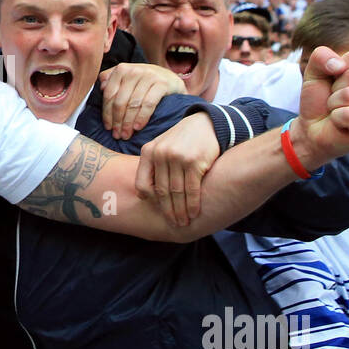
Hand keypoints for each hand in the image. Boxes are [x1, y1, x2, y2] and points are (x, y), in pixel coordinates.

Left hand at [99, 63, 185, 139]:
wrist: (171, 80)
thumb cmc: (144, 82)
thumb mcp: (127, 78)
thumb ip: (112, 80)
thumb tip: (101, 88)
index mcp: (122, 69)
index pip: (109, 94)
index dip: (107, 113)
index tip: (108, 127)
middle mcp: (134, 70)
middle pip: (120, 101)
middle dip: (117, 121)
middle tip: (118, 135)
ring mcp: (149, 76)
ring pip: (133, 104)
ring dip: (128, 123)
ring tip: (126, 134)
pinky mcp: (162, 84)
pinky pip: (148, 104)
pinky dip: (142, 117)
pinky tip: (138, 127)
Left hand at [135, 112, 218, 226]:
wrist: (206, 124)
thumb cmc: (182, 140)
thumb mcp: (161, 147)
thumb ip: (151, 168)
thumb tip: (143, 196)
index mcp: (148, 152)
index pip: (143, 184)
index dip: (150, 201)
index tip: (158, 211)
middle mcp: (160, 154)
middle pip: (161, 191)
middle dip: (168, 211)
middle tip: (173, 224)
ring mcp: (177, 157)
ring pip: (176, 192)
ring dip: (180, 211)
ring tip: (183, 223)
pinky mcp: (194, 161)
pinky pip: (192, 189)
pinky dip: (192, 204)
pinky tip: (193, 213)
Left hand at [293, 46, 348, 168]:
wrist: (312, 131)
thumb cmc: (319, 102)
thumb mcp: (314, 73)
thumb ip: (321, 56)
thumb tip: (339, 65)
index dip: (334, 70)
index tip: (334, 85)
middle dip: (335, 90)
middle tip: (336, 102)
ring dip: (335, 104)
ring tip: (338, 112)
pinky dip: (337, 118)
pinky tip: (342, 124)